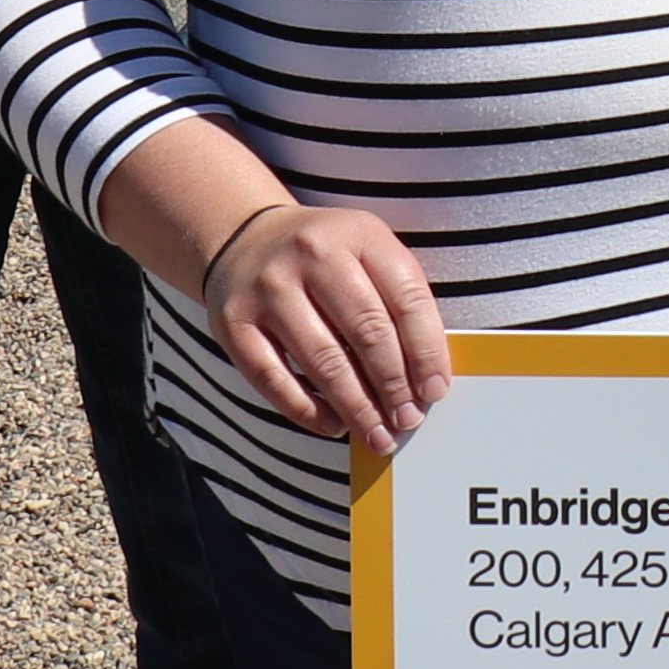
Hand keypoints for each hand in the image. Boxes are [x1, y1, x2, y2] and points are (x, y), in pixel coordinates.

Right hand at [197, 201, 454, 449]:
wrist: (241, 237)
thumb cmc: (324, 256)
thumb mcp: (367, 251)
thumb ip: (397, 299)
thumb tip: (424, 378)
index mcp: (359, 235)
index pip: (407, 298)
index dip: (426, 351)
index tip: (435, 390)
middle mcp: (312, 256)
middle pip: (367, 332)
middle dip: (394, 385)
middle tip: (408, 419)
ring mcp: (268, 290)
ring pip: (323, 361)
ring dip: (357, 407)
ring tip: (379, 434)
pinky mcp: (233, 323)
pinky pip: (274, 379)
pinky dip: (307, 410)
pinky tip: (333, 426)